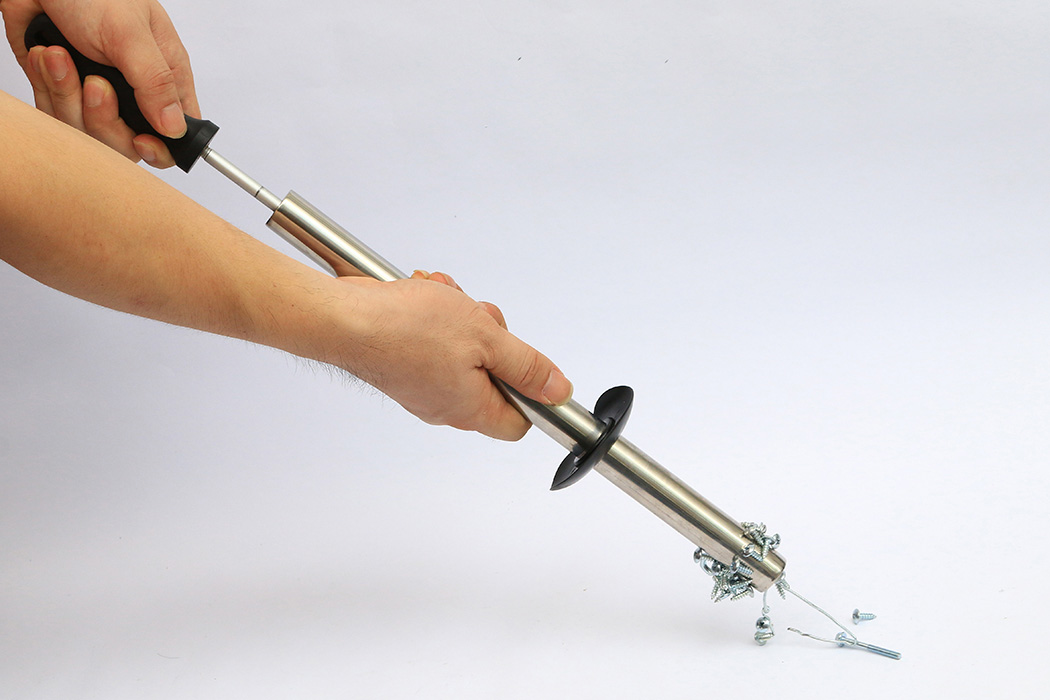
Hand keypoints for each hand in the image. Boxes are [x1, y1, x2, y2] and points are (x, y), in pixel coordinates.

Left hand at [1, 0, 198, 167]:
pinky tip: (46, 57)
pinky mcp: (64, 91)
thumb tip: (176, 129)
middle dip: (101, 117)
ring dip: (66, 93)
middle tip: (92, 82)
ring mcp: (96, 94)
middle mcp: (133, 91)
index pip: (175, 134)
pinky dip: (45, 87)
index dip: (159, 148)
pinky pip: (55, 115)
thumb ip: (156, 83)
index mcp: (164, 77)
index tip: (140, 141)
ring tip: (60, 55)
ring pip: (86, 131)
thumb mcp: (130, 34)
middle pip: (125, 142)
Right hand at [329, 271, 572, 440]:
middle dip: (491, 339)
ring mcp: (421, 387)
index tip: (525, 360)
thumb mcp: (486, 337)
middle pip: (491, 378)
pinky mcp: (403, 366)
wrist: (343, 318)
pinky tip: (426, 298)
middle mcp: (445, 407)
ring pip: (463, 354)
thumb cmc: (406, 328)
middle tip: (477, 318)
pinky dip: (436, 318)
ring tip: (446, 300)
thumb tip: (558, 392)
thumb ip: (526, 366)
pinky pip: (435, 344)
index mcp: (470, 409)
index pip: (518, 422)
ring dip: (462, 321)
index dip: (530, 391)